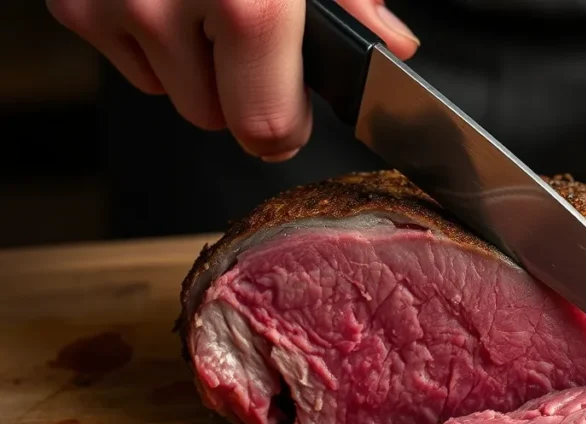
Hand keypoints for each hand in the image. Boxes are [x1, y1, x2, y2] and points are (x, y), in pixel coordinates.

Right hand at [46, 0, 418, 160]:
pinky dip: (150, 39)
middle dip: (240, 90)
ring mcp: (113, 6)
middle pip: (215, 118)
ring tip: (206, 2)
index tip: (293, 114)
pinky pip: (129, 60)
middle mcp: (166, 10)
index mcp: (245, 3)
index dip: (286, 128)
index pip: (264, 126)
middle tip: (250, 38)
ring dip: (193, 64)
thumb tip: (389, 44)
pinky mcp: (74, 3)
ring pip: (169, 91)